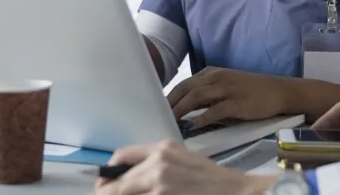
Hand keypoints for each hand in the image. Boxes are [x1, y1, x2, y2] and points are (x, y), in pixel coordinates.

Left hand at [91, 140, 273, 194]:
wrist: (234, 191)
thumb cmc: (210, 178)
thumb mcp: (182, 157)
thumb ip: (156, 162)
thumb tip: (128, 175)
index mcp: (162, 148)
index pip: (120, 156)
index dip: (107, 174)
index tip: (105, 184)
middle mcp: (158, 165)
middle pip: (116, 185)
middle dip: (108, 194)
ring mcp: (160, 187)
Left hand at [167, 67, 292, 129]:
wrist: (279, 90)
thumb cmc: (251, 90)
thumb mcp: (225, 86)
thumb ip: (206, 94)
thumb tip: (184, 108)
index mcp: (212, 73)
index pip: (184, 83)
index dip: (169, 96)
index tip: (158, 110)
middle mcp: (217, 78)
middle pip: (186, 88)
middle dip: (171, 103)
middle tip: (159, 117)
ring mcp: (228, 89)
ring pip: (197, 96)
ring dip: (181, 109)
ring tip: (171, 121)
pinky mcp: (239, 103)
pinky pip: (216, 109)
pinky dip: (202, 118)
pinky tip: (194, 126)